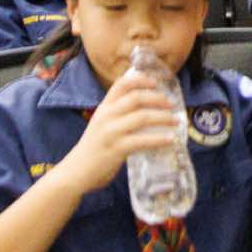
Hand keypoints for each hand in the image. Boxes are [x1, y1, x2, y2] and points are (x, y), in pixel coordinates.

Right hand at [57, 73, 181, 193]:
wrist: (75, 172)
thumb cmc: (94, 148)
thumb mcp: (102, 124)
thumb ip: (118, 114)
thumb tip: (147, 108)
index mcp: (103, 107)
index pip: (121, 84)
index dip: (141, 80)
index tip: (156, 82)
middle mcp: (106, 116)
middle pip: (136, 97)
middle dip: (158, 98)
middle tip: (172, 104)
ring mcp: (111, 132)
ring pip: (142, 117)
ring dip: (163, 117)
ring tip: (176, 121)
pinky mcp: (116, 149)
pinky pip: (143, 140)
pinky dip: (159, 139)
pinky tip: (170, 140)